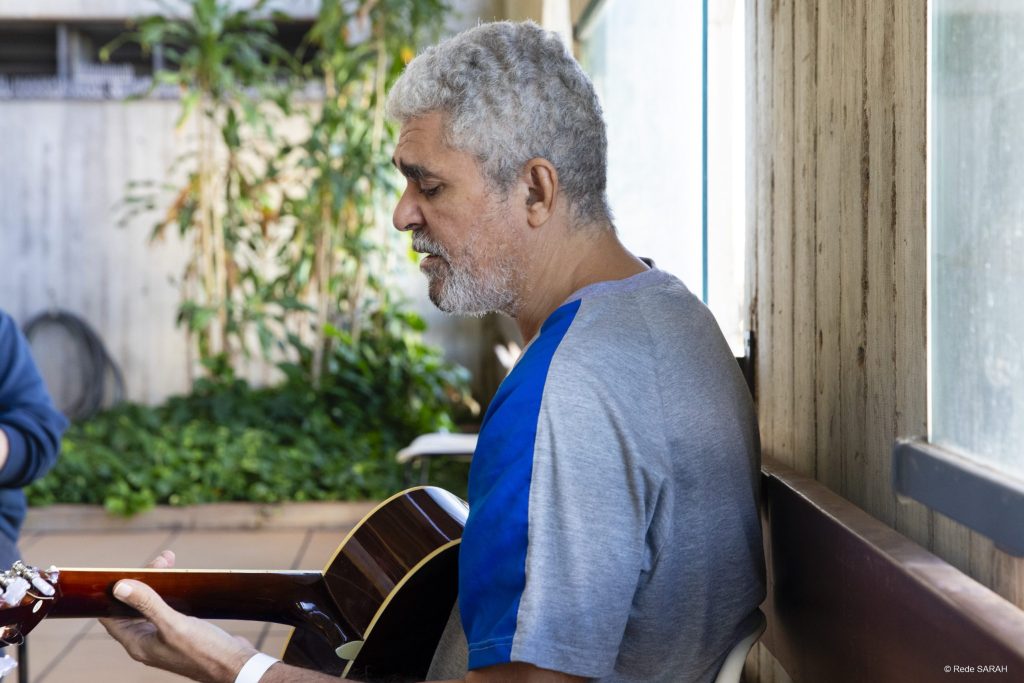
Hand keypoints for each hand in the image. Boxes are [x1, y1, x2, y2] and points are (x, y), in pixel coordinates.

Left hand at [99, 550, 259, 682]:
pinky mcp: (181, 634)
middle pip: (133, 606)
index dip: (113, 592)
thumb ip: (147, 605)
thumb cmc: (205, 652)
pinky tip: (183, 583)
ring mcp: (164, 638)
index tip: (125, 569)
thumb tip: (119, 587)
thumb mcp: (174, 625)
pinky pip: (168, 609)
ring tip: (171, 562)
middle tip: (162, 560)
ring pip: (151, 606)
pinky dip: (171, 593)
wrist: (235, 666)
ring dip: (158, 584)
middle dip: (143, 581)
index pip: (112, 615)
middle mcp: (147, 642)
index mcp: (138, 644)